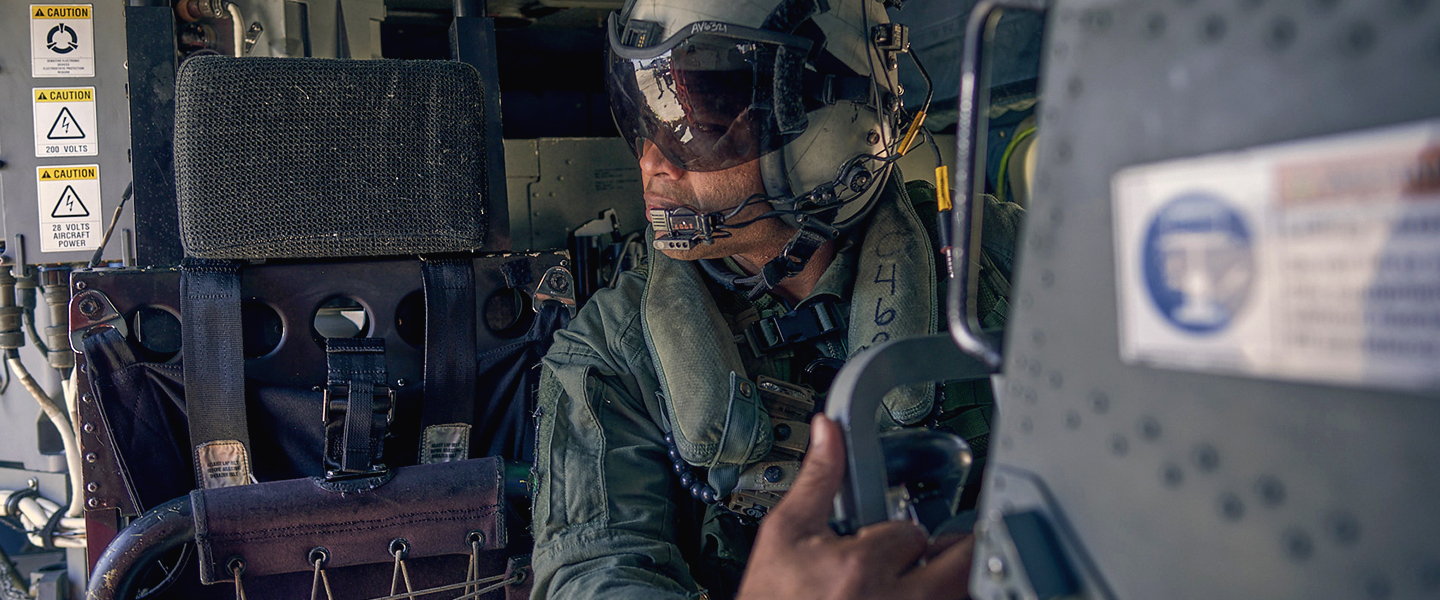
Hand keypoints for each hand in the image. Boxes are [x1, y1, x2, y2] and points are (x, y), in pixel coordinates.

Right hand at [734, 415, 974, 599]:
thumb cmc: (770, 598)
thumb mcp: (786, 533)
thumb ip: (817, 480)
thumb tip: (827, 431)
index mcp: (860, 567)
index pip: (912, 533)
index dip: (902, 533)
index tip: (891, 540)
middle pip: (958, 569)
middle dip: (949, 556)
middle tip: (936, 554)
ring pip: (954, 594)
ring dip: (942, 584)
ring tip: (911, 579)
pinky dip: (931, 598)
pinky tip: (904, 594)